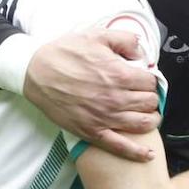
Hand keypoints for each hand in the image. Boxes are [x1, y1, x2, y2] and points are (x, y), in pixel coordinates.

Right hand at [23, 28, 162, 161]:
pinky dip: (137, 153)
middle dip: (151, 98)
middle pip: (150, 103)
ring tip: (148, 115)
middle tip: (145, 96)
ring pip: (143, 124)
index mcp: (120, 74)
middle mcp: (116, 99)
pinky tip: (148, 154)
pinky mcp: (92, 132)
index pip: (151, 83)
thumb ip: (124, 40)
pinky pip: (120, 147)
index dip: (150, 80)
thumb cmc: (65, 53)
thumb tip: (141, 52)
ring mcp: (105, 118)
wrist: (36, 71)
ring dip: (151, 120)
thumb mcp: (96, 35)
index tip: (145, 80)